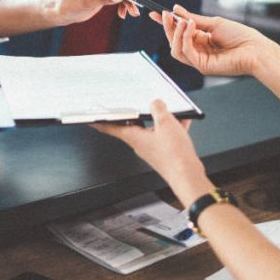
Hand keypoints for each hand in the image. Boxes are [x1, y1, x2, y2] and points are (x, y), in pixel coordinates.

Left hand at [92, 99, 211, 206]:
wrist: (188, 175)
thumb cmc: (174, 156)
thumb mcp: (166, 123)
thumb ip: (159, 110)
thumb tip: (155, 103)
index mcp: (135, 137)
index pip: (111, 128)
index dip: (101, 122)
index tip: (91, 119)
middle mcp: (141, 144)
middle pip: (133, 126)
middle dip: (135, 114)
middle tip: (133, 103)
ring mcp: (153, 149)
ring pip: (152, 129)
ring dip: (159, 119)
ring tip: (168, 109)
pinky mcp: (165, 153)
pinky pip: (166, 136)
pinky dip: (172, 127)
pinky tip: (182, 120)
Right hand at [152, 5, 269, 77]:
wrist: (255, 49)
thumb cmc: (240, 36)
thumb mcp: (213, 23)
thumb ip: (193, 19)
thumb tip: (176, 9)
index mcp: (201, 40)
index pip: (178, 32)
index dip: (166, 24)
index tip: (156, 13)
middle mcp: (198, 51)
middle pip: (174, 41)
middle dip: (168, 27)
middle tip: (165, 14)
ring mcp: (199, 60)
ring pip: (176, 49)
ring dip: (176, 33)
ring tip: (182, 21)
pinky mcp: (202, 66)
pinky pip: (186, 52)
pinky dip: (185, 38)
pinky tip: (190, 27)